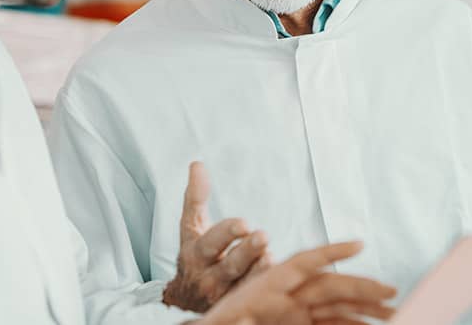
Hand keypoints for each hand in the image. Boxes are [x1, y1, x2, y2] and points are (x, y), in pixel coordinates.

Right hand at [164, 162, 271, 311]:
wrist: (186, 299)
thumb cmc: (195, 255)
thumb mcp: (191, 227)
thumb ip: (196, 198)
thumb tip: (197, 164)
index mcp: (196, 254)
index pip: (211, 243)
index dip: (227, 233)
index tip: (243, 223)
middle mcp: (209, 278)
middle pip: (231, 266)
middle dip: (247, 252)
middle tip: (263, 237)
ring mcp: (226, 297)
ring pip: (246, 286)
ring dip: (261, 271)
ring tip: (272, 257)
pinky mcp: (241, 308)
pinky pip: (259, 301)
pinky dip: (271, 289)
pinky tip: (286, 276)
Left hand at [198, 241, 396, 324]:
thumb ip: (235, 322)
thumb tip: (242, 321)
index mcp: (267, 287)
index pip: (303, 263)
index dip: (331, 251)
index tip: (358, 244)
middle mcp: (287, 297)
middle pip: (331, 286)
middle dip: (362, 287)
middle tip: (391, 291)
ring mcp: (297, 313)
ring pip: (339, 307)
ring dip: (366, 309)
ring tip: (394, 313)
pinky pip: (333, 324)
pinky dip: (355, 324)